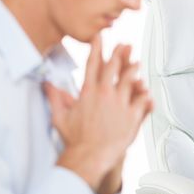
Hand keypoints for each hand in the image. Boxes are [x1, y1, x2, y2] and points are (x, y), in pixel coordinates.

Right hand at [44, 35, 152, 189]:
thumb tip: (47, 85)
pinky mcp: (132, 115)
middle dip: (120, 53)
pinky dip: (145, 95)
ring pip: (131, 79)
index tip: (101, 37)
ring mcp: (120, 103)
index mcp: (89, 92)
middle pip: (114, 67)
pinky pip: (142, 100)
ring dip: (134, 69)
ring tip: (137, 63)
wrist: (90, 156)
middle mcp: (106, 94)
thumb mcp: (60, 117)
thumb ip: (55, 98)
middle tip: (125, 44)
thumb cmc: (75, 139)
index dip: (97, 48)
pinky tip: (147, 91)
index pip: (93, 64)